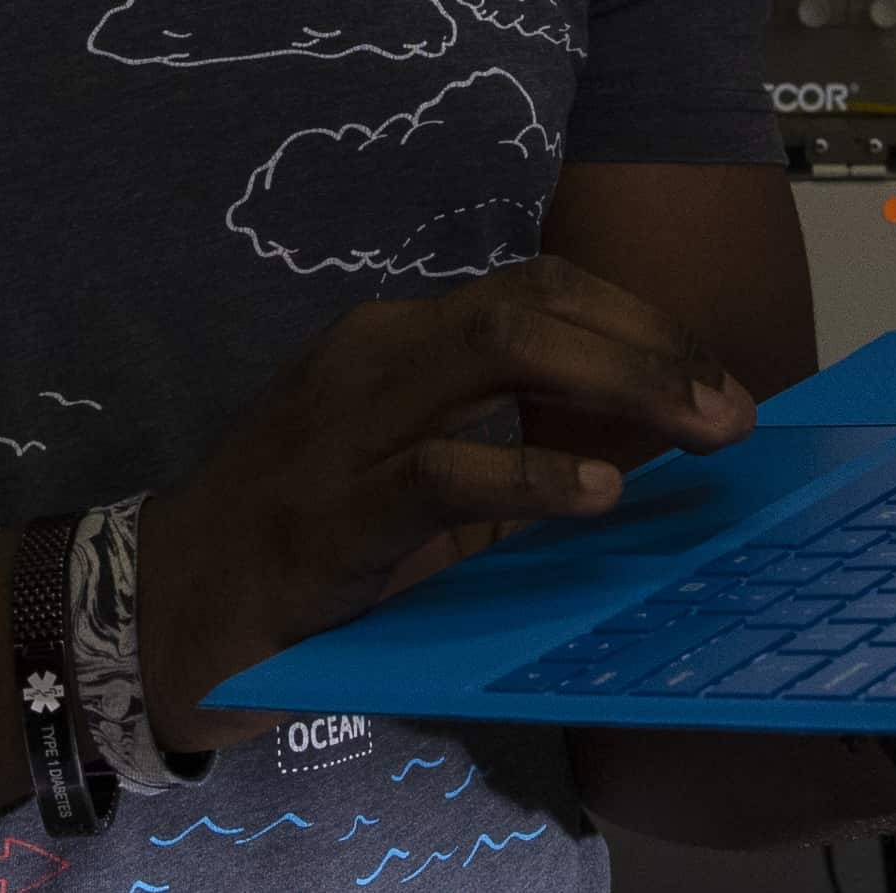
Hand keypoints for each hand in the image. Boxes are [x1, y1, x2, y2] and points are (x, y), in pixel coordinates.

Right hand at [143, 257, 757, 751]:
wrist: (163, 609)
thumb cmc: (296, 550)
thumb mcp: (408, 483)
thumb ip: (498, 459)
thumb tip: (632, 464)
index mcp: (395, 338)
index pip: (536, 286)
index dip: (637, 321)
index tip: (713, 379)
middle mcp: (376, 352)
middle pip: (534, 300)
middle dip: (650, 343)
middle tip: (733, 410)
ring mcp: (351, 420)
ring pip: (502, 347)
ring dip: (620, 380)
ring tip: (700, 428)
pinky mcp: (337, 505)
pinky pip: (447, 466)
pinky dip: (535, 471)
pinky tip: (601, 491)